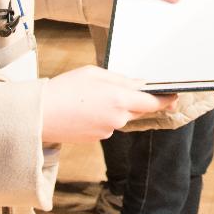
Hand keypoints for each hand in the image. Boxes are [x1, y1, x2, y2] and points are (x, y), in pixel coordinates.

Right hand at [41, 65, 175, 142]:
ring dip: (115, 107)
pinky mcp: (97, 139)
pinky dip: (102, 116)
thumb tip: (138, 84)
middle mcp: (118, 118)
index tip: (174, 97)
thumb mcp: (94, 74)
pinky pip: (108, 125)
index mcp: (119, 99)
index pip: (153, 102)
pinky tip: (85, 109)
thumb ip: (120, 79)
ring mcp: (108, 131)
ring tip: (90, 97)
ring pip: (121, 117)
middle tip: (118, 89)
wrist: (39, 115)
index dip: (166, 100)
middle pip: (138, 109)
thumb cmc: (64, 89)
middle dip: (134, 99)